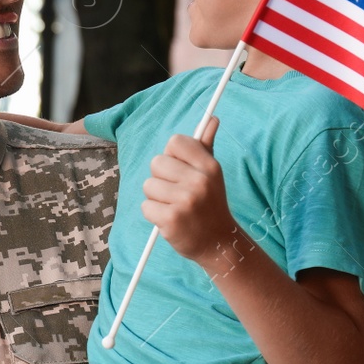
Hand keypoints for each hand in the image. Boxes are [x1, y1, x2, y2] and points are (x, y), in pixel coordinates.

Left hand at [140, 116, 237, 266]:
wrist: (218, 243)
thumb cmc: (210, 204)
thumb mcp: (212, 174)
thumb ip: (206, 146)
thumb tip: (212, 119)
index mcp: (210, 166)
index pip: (175, 142)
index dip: (171, 155)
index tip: (179, 169)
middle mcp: (199, 181)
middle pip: (156, 162)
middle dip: (161, 178)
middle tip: (176, 192)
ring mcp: (185, 201)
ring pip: (148, 185)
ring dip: (156, 198)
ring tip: (174, 207)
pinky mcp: (171, 220)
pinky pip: (146, 206)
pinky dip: (153, 215)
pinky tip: (170, 220)